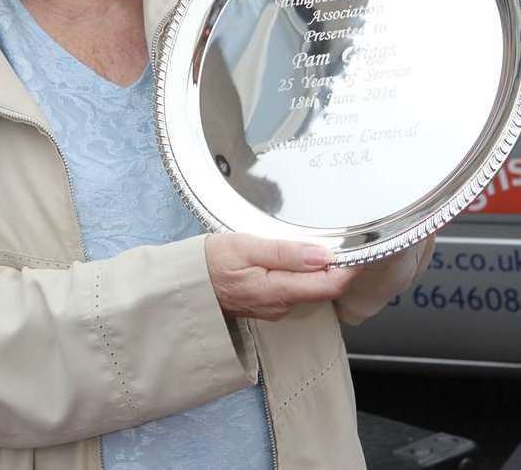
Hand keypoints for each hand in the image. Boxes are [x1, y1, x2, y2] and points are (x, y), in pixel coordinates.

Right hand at [205, 232, 359, 320]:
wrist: (186, 286)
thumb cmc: (211, 262)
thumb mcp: (246, 247)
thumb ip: (285, 253)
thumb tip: (323, 256)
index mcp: (278, 291)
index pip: (329, 284)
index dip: (349, 267)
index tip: (361, 248)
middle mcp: (282, 305)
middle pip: (323, 288)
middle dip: (340, 267)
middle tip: (351, 240)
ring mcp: (276, 308)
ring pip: (311, 289)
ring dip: (323, 269)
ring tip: (330, 243)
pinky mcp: (270, 304)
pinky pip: (297, 289)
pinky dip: (306, 274)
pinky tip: (303, 257)